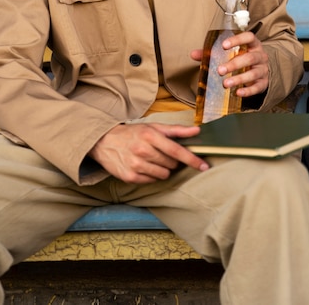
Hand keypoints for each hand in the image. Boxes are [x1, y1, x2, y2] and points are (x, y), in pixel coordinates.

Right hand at [89, 123, 208, 183]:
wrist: (104, 142)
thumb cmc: (132, 133)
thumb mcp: (153, 127)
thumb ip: (176, 130)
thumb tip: (197, 131)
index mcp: (150, 135)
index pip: (177, 151)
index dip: (192, 159)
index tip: (204, 166)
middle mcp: (142, 150)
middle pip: (172, 163)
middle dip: (173, 160)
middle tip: (162, 153)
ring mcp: (135, 164)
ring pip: (163, 174)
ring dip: (163, 169)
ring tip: (152, 159)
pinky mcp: (129, 176)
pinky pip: (152, 180)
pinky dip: (152, 175)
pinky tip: (144, 166)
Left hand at [191, 31, 268, 98]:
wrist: (260, 70)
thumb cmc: (241, 58)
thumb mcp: (230, 53)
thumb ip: (212, 53)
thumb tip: (193, 54)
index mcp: (252, 44)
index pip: (249, 37)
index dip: (237, 40)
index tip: (224, 45)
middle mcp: (260, 56)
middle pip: (250, 58)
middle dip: (234, 64)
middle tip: (220, 70)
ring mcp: (263, 69)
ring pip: (253, 73)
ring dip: (239, 79)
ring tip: (226, 83)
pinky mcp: (264, 82)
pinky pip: (257, 87)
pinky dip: (248, 91)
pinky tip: (238, 93)